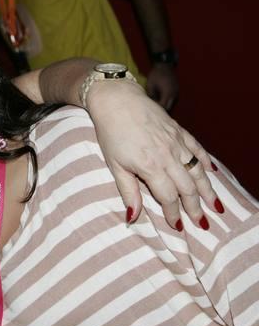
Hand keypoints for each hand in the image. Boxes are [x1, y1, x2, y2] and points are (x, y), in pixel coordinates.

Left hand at [86, 80, 217, 227]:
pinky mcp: (179, 131)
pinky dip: (206, 161)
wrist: (117, 100)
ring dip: (207, 189)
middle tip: (202, 223)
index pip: (168, 197)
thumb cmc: (111, 133)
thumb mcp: (114, 165)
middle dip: (195, 207)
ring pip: (198, 170)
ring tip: (215, 205)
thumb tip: (133, 217)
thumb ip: (127, 191)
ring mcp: (177, 142)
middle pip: (188, 187)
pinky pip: (198, 148)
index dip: (173, 213)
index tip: (177, 226)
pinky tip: (212, 173)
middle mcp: (169, 156)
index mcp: (151, 167)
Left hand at [146, 63, 178, 109]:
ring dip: (166, 106)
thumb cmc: (156, 74)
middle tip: (154, 109)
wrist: (164, 65)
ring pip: (172, 104)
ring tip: (157, 105)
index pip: (163, 106)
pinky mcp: (177, 90)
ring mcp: (177, 92)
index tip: (150, 109)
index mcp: (167, 93)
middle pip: (169, 108)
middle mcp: (174, 94)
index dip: (157, 109)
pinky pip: (173, 99)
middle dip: (161, 110)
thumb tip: (150, 104)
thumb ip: (150, 96)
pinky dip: (168, 102)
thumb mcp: (150, 85)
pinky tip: (162, 100)